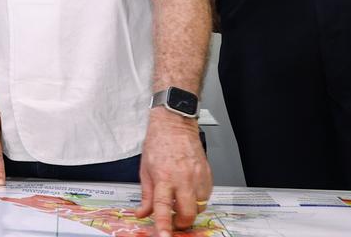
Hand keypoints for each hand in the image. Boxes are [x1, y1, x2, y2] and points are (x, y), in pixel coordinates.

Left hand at [134, 109, 211, 236]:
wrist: (175, 125)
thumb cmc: (159, 143)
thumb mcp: (145, 170)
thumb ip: (146, 195)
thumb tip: (142, 213)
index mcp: (164, 177)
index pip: (163, 208)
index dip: (164, 225)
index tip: (164, 236)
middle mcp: (183, 179)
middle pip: (188, 213)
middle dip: (181, 223)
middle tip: (173, 221)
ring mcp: (198, 177)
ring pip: (199, 207)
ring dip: (189, 210)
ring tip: (180, 201)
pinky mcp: (208, 175)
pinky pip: (206, 196)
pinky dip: (197, 199)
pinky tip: (188, 192)